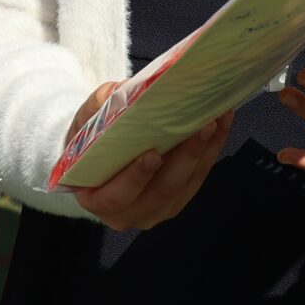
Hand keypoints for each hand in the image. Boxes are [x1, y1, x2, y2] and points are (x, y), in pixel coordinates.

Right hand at [63, 83, 232, 231]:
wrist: (98, 157)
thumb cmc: (87, 142)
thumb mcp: (83, 124)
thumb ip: (99, 110)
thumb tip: (123, 91)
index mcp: (97, 200)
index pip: (116, 197)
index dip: (135, 178)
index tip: (153, 155)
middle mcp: (129, 213)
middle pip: (162, 192)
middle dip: (185, 158)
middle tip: (201, 126)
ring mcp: (158, 209)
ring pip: (185, 185)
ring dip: (205, 151)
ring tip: (217, 119)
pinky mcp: (179, 198)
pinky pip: (198, 177)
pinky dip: (211, 150)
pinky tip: (221, 124)